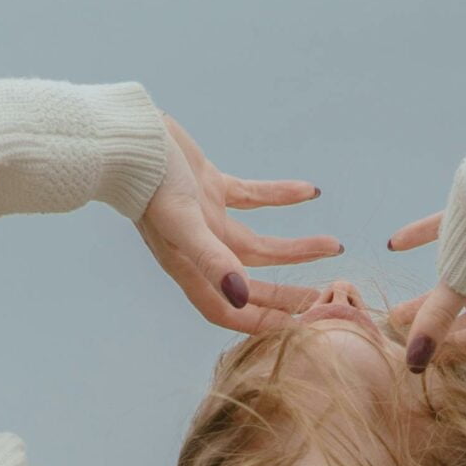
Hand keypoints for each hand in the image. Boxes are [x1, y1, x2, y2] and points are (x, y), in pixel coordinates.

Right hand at [138, 114, 342, 334]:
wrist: (131, 136)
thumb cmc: (150, 183)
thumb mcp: (183, 223)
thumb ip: (213, 261)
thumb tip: (241, 298)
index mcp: (188, 267)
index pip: (229, 309)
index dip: (262, 322)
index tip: (300, 328)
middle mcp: (199, 249)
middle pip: (251, 283)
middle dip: (287, 293)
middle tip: (326, 297)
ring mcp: (207, 218)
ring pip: (259, 243)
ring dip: (296, 247)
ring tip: (334, 245)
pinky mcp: (211, 187)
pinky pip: (254, 198)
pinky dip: (281, 197)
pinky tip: (310, 191)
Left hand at [384, 213, 465, 372]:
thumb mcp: (458, 284)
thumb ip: (436, 321)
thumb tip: (416, 363)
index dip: (463, 348)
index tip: (434, 352)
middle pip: (465, 311)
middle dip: (435, 325)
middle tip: (405, 334)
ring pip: (454, 278)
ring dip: (427, 296)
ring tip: (395, 308)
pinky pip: (443, 233)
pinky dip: (420, 240)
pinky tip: (395, 243)